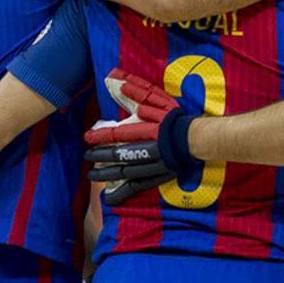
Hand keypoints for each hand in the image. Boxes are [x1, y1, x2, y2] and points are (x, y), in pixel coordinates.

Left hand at [82, 69, 196, 204]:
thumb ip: (140, 92)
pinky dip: (123, 193)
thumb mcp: (159, 101)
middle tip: (87, 157)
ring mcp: (154, 165)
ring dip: (107, 175)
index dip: (101, 136)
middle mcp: (150, 149)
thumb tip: (120, 84)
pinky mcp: (157, 177)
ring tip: (93, 176)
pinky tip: (109, 198)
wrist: (197, 139)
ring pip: (126, 173)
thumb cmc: (176, 118)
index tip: (87, 138)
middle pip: (120, 155)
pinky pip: (137, 187)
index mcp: (149, 130)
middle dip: (101, 157)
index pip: (120, 135)